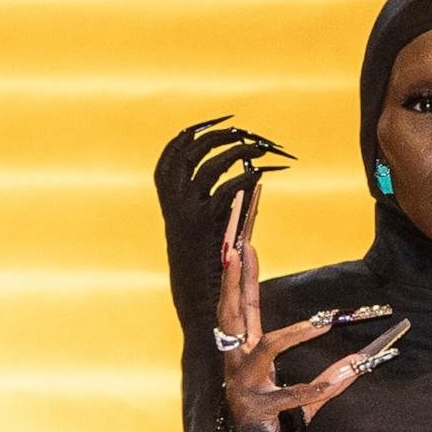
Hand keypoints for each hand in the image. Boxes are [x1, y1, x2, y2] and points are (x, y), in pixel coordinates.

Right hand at [153, 115, 293, 325]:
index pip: (171, 155)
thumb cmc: (207, 278)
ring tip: (259, 149)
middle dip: (217, 134)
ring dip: (236, 152)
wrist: (199, 308)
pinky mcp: (206, 227)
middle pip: (189, 151)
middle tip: (243, 131)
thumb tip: (249, 184)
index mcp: (171, 203)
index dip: (189, 134)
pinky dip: (244, 180)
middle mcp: (175, 204)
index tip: (216, 123)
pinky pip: (226, 191)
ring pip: (210, 166)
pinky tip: (260, 177)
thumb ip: (226, 210)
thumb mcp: (213, 236)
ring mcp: (188, 214)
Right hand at [216, 187, 403, 431]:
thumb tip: (324, 308)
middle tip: (239, 253)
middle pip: (232, 314)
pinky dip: (317, 386)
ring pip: (269, 349)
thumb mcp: (282, 367)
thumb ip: (301, 337)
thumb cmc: (271, 404)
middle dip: (234, 283)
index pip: (239, 304)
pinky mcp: (262, 408)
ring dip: (296, 332)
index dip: (239, 275)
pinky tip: (338, 376)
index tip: (241, 245)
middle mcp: (237, 360)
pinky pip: (294, 394)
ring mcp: (246, 383)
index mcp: (241, 347)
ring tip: (325, 321)